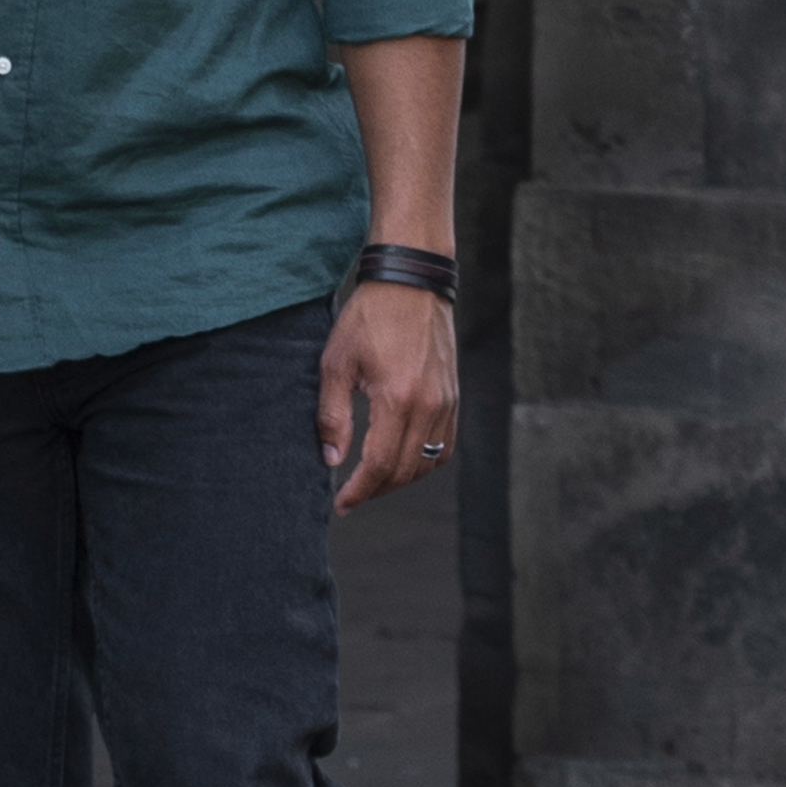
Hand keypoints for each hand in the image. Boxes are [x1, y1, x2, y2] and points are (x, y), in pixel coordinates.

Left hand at [320, 277, 458, 507]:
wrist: (412, 282)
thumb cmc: (370, 317)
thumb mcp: (337, 362)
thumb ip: (332, 415)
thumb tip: (332, 459)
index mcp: (398, 398)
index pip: (380, 465)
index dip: (358, 491)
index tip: (340, 504)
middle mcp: (429, 406)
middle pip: (405, 471)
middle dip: (375, 490)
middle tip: (351, 496)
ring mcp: (446, 402)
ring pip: (427, 462)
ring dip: (400, 479)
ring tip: (372, 480)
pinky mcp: (453, 396)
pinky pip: (444, 445)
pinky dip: (424, 461)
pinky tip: (401, 458)